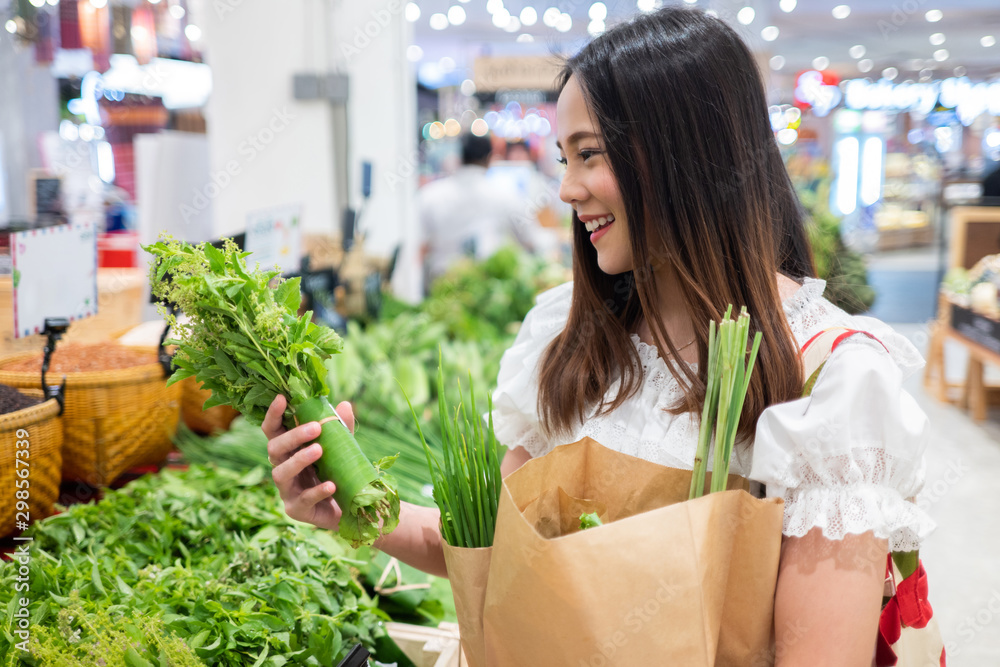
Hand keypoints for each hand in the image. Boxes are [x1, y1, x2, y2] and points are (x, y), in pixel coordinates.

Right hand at [261, 394, 355, 531]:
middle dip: (293, 436)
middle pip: (275, 448)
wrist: (351, 506)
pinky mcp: (296, 510)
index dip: (273, 414)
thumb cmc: (338, 471)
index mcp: (289, 449)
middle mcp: (282, 467)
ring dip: (299, 460)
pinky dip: (317, 491)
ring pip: (281, 473)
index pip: (273, 430)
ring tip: (319, 450)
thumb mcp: (341, 447)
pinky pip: (303, 499)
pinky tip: (331, 484)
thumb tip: (345, 404)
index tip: (282, 397)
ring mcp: (287, 490)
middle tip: (316, 427)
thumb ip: (341, 428)